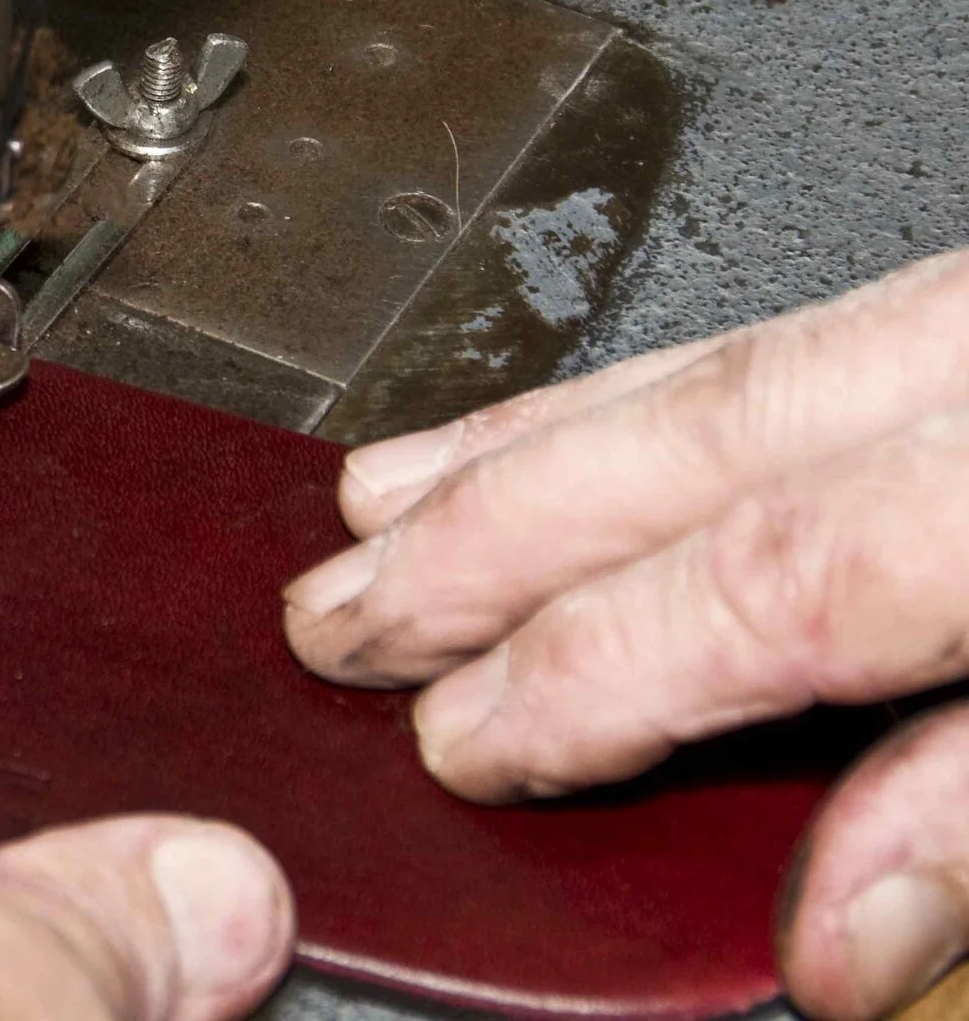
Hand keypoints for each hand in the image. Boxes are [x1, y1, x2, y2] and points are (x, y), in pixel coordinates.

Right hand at [284, 248, 968, 1020]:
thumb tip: (832, 938)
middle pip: (689, 449)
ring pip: (700, 373)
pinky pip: (751, 341)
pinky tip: (547, 429)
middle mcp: (964, 371)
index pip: (771, 581)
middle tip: (337, 619)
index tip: (466, 747)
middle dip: (486, 543)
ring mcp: (956, 319)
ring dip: (515, 451)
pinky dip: (619, 395)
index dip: (595, 671)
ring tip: (373, 504)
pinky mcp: (956, 306)